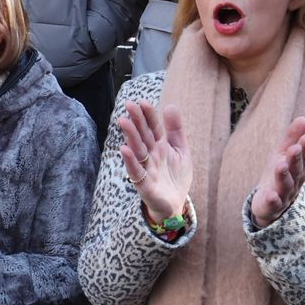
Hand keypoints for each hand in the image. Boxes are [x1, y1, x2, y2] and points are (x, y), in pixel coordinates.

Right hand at [117, 100, 195, 226]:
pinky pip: (136, 172)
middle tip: (129, 104)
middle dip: (136, 121)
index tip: (143, 101)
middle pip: (142, 135)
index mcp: (159, 146)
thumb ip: (176, 130)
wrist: (177, 204)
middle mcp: (150, 155)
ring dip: (130, 136)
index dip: (148, 115)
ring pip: (137, 150)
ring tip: (124, 122)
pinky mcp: (144, 184)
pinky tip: (125, 149)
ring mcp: (146, 169)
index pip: (153, 127)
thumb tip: (171, 105)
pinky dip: (130, 161)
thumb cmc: (175, 176)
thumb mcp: (181, 150)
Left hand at [249, 117, 304, 229]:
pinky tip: (270, 195)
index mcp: (298, 168)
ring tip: (281, 165)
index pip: (304, 156)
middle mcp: (294, 181)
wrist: (269, 205)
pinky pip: (274, 204)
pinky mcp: (273, 207)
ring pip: (285, 185)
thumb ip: (292, 138)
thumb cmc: (279, 175)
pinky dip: (273, 200)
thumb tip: (303, 118)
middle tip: (295, 148)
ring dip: (284, 175)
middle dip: (296, 159)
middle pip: (296, 170)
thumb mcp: (283, 155)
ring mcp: (284, 195)